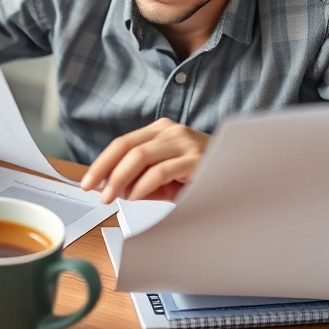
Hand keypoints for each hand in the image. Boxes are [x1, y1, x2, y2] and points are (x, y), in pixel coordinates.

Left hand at [80, 118, 208, 203]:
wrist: (241, 173)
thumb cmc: (203, 175)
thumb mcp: (167, 177)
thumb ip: (143, 180)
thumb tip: (115, 189)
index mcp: (161, 131)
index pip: (122, 144)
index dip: (101, 162)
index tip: (87, 181)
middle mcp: (171, 131)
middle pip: (126, 147)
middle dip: (104, 170)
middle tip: (92, 189)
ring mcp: (183, 142)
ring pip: (139, 156)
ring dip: (119, 179)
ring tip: (110, 197)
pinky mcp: (195, 159)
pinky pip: (159, 171)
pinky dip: (142, 186)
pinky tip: (134, 197)